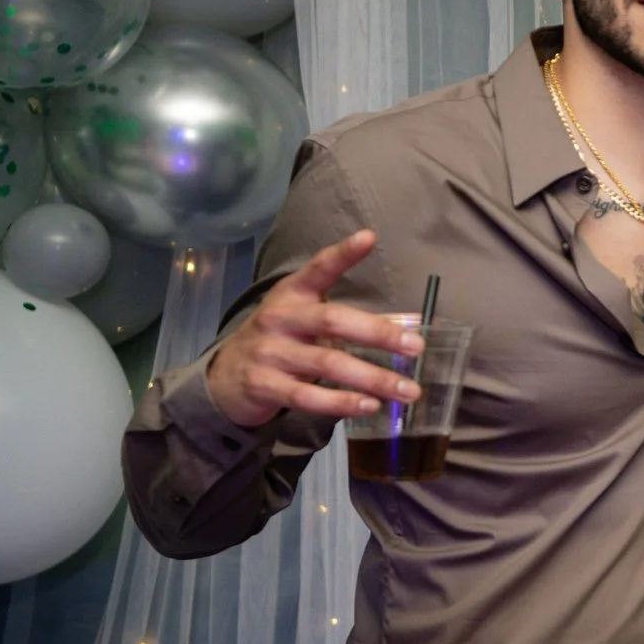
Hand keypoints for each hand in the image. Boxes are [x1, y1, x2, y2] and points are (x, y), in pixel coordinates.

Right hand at [205, 231, 421, 428]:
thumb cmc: (282, 341)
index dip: (343, 254)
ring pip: (328, 363)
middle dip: (378, 333)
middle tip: (416, 347)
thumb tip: (408, 326)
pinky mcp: (264, 385)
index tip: (368, 237)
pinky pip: (308, 396)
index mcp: (293, 294)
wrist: (227, 377)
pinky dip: (342, 402)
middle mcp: (279, 318)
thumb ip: (351, 321)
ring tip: (408, 390)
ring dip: (373, 378)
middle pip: (333, 320)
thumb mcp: (307, 321)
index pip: (318, 268)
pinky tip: (370, 406)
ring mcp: (269, 352)